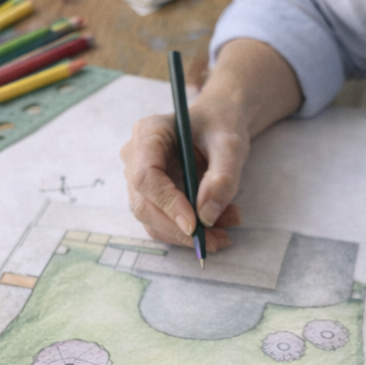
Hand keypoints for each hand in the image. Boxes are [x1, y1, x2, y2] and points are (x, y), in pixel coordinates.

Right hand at [121, 101, 245, 251]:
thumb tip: (207, 216)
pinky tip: (217, 228)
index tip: (195, 225)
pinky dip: (188, 232)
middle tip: (217, 240)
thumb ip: (222, 177)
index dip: (168, 204)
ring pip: (152, 219)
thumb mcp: (230, 144)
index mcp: (148, 133)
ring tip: (225, 234)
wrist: (217, 124)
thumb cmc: (221, 125)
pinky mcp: (149, 195)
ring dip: (187, 234)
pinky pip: (162, 221)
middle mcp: (135, 157)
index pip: (146, 176)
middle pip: (144, 204)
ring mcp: (138, 178)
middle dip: (180, 228)